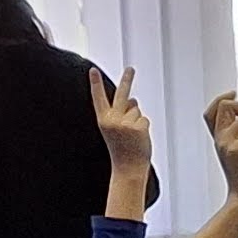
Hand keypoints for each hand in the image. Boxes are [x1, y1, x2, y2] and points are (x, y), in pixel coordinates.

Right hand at [91, 67, 154, 217]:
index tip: (92, 70)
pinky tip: (139, 139)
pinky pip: (144, 120)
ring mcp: (126, 123)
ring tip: (132, 137)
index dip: (95, 84)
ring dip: (137, 121)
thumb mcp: (117, 131)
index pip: (99, 99)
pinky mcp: (138, 126)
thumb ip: (122, 114)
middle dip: (127, 79)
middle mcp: (113, 120)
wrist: (128, 168)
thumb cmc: (122, 151)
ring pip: (137, 110)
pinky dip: (144, 128)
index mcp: (104, 121)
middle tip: (131, 68)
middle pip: (122, 95)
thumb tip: (134, 99)